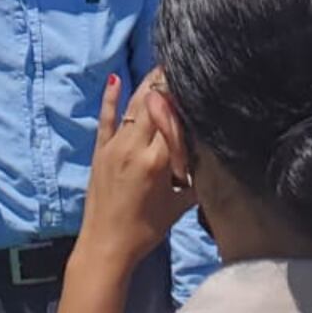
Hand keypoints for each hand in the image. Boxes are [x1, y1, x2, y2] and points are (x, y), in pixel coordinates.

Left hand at [75, 71, 192, 275]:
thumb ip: (195, 177)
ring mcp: (114, 145)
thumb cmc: (146, 229)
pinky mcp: (99, 149)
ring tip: (161, 67)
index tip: (197, 82)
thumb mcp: (179, 204)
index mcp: (157, 161)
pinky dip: (110, 98)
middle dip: (168, 84)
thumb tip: (211, 154)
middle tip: (181, 67)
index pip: (175, 119)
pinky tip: (116, 78)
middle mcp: (135, 146)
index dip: (185, 99)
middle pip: (153, 104)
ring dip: (147, 85)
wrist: (106, 245)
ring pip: (133, 106)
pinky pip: (106, 118)